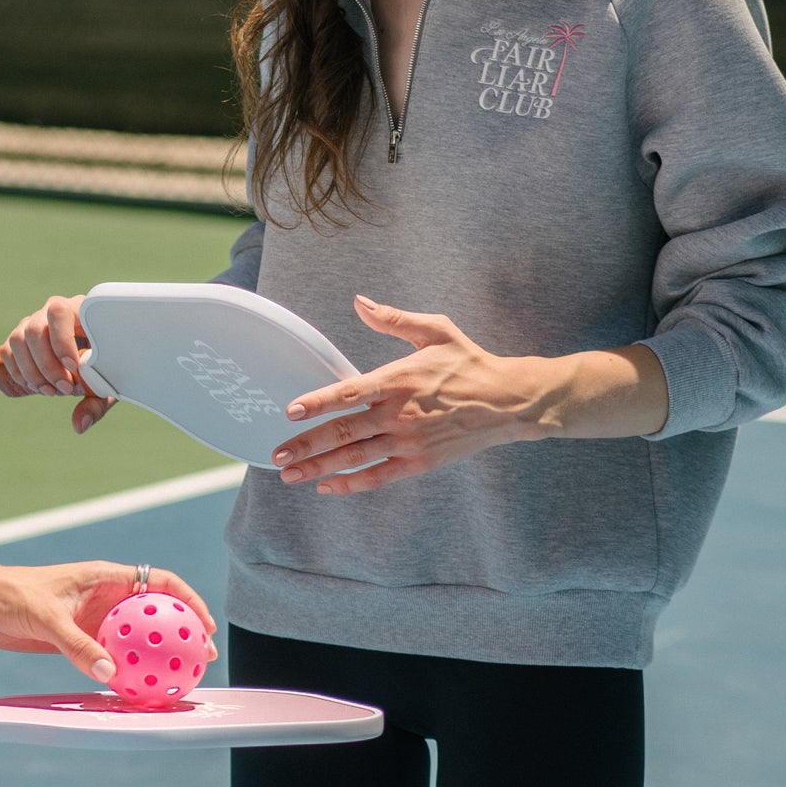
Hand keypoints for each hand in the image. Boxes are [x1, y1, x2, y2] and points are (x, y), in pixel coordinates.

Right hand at [0, 294, 114, 432]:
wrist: (94, 357)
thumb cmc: (107, 365)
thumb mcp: (108, 384)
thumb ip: (96, 405)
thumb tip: (79, 425)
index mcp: (78, 310)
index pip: (59, 312)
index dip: (61, 340)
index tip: (73, 367)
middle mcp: (51, 313)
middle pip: (34, 329)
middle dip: (47, 364)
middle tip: (65, 389)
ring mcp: (32, 324)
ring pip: (17, 340)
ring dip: (31, 371)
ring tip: (51, 391)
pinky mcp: (20, 340)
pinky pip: (7, 351)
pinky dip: (19, 373)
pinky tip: (37, 387)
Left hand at [0, 561, 217, 684]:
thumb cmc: (11, 595)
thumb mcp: (46, 617)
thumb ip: (77, 644)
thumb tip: (109, 673)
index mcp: (106, 578)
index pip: (159, 583)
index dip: (188, 600)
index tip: (204, 626)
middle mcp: (106, 597)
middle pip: (156, 613)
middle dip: (183, 632)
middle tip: (202, 659)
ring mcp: (95, 620)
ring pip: (137, 638)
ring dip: (157, 656)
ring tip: (177, 679)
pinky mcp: (81, 639)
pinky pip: (113, 656)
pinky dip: (128, 671)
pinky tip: (137, 690)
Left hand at [270, 297, 553, 493]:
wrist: (508, 401)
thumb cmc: (468, 362)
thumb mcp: (435, 330)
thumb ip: (394, 319)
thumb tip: (359, 301)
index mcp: (398, 379)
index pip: (349, 392)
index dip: (318, 402)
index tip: (290, 411)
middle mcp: (399, 413)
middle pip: (343, 432)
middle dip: (306, 444)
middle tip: (277, 453)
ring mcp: (408, 442)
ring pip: (355, 458)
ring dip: (319, 467)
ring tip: (289, 474)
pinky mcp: (419, 462)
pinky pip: (378, 477)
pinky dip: (351, 484)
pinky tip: (327, 486)